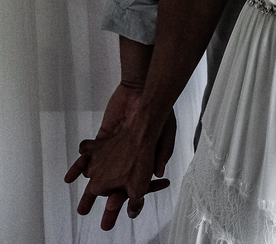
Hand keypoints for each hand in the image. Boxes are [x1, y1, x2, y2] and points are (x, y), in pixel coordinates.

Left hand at [65, 84, 173, 230]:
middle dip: (108, 202)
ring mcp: (114, 148)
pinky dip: (80, 165)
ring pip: (100, 171)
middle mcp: (128, 157)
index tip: (126, 214)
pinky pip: (89, 155)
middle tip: (102, 219)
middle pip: (116, 184)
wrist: (143, 93)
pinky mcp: (103, 139)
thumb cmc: (159, 113)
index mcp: (145, 160)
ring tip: (82, 206)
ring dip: (91, 187)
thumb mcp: (167, 135)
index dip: (131, 199)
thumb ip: (163, 153)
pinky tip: (72, 176)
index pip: (137, 184)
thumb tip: (159, 173)